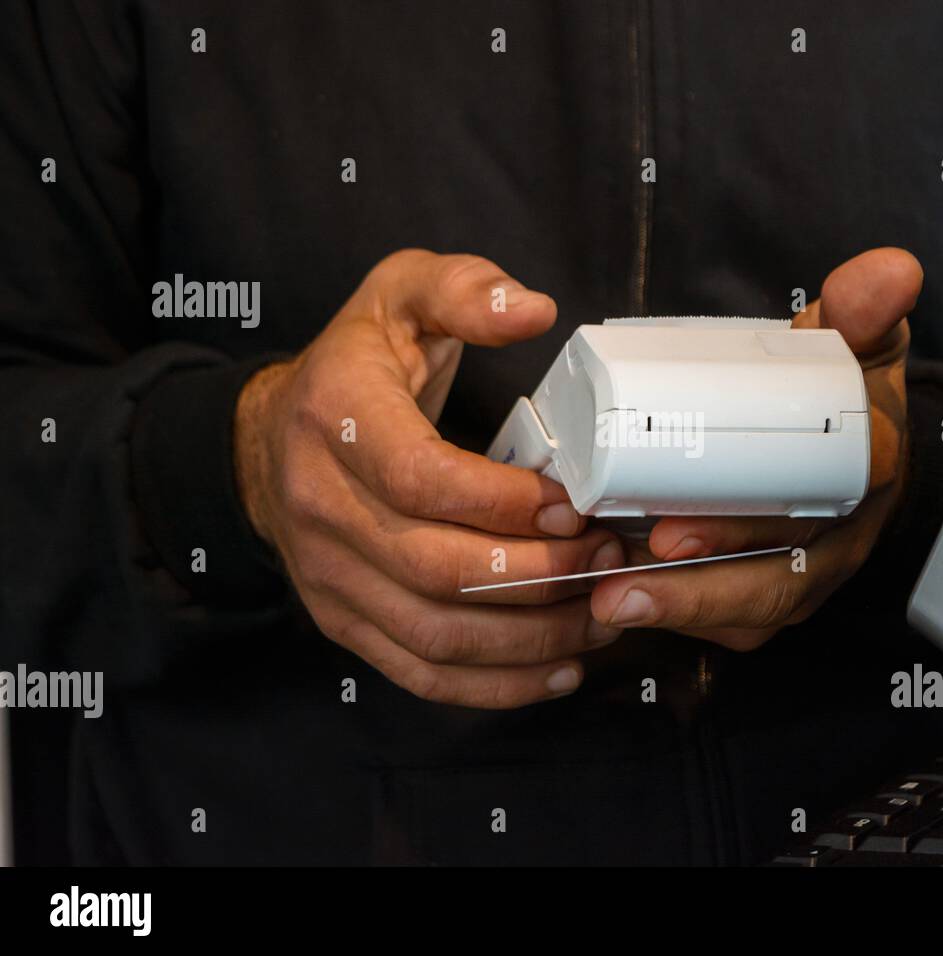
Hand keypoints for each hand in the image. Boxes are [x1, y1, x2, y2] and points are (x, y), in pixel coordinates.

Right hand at [234, 250, 623, 706]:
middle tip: (607, 558)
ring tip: (601, 615)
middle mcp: (321, 504)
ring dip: (531, 636)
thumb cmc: (357, 366)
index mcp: (335, 416)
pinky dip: (494, 684)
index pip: (421, 479)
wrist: (271, 438)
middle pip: (437, 569)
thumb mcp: (401, 293)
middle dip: (539, 573)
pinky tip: (558, 669)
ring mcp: (328, 574)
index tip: (573, 502)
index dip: (505, 502)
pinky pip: (420, 672)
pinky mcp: (344, 620)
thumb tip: (532, 309)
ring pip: (435, 633)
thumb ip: (465, 289)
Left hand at [588, 247, 919, 648]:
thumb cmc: (848, 396)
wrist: (859, 439)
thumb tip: (890, 271)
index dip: (744, 531)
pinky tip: (620, 603)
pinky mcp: (773, 592)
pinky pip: (730, 621)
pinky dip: (678, 615)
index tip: (674, 533)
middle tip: (622, 578)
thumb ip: (861, 309)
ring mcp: (807, 573)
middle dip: (696, 587)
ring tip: (610, 603)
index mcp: (860, 481)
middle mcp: (837, 540)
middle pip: (772, 581)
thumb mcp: (859, 346)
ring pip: (749, 610)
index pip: (809, 515)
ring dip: (679, 611)